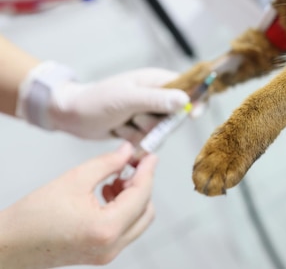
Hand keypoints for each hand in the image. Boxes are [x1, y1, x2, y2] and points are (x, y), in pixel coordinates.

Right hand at [0, 142, 156, 267]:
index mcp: (107, 228)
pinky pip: (125, 229)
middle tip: (130, 165)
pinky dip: (123, 209)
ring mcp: (107, 254)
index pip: (141, 195)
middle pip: (146, 210)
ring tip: (113, 179)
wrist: (8, 246)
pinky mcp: (100, 254)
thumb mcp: (74, 179)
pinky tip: (106, 193)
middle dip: (141, 185)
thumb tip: (129, 151)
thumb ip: (108, 163)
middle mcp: (112, 246)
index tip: (150, 155)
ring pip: (138, 221)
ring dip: (133, 197)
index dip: (148, 171)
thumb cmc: (32, 217)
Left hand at [49, 68, 189, 139]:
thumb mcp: (127, 98)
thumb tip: (185, 100)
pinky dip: (132, 140)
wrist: (71, 116)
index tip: (192, 115)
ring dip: (140, 132)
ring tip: (121, 122)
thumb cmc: (97, 100)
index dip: (197, 100)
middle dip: (156, 123)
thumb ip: (156, 100)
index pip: (190, 87)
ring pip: (161, 132)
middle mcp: (156, 96)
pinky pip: (148, 141)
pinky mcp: (139, 129)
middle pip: (176, 116)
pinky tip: (117, 131)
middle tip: (135, 117)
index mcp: (157, 81)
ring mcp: (148, 114)